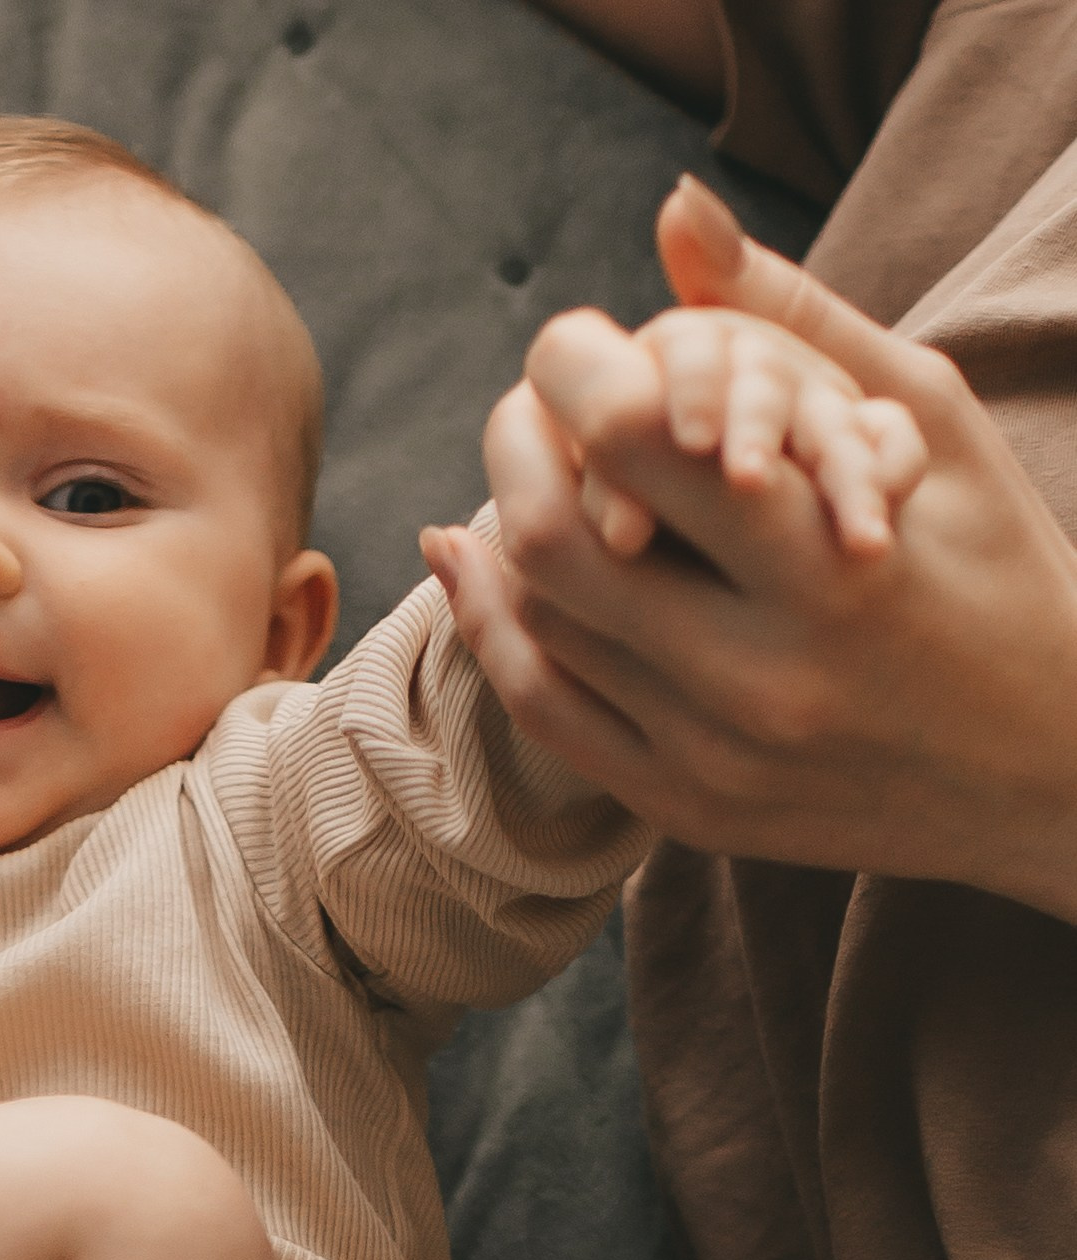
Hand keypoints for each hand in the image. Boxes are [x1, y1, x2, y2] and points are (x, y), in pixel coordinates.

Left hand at [423, 177, 1076, 921]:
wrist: (1053, 771)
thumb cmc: (1001, 568)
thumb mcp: (926, 422)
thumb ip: (789, 316)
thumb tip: (671, 209)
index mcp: (834, 565)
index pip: (633, 437)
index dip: (573, 369)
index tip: (577, 345)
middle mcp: (764, 674)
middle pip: (555, 535)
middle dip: (518, 441)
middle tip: (532, 406)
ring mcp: (717, 755)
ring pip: (536, 621)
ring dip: (508, 525)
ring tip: (534, 472)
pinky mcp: (686, 808)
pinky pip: (541, 709)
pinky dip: (494, 623)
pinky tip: (482, 556)